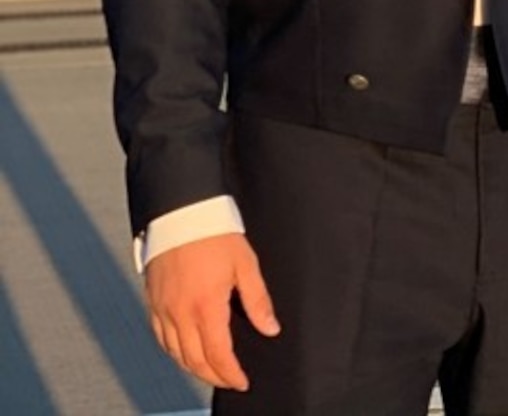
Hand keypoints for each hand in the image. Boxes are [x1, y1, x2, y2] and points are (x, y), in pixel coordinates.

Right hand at [144, 233, 279, 390]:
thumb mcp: (245, 264)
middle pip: (195, 361)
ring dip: (194, 368)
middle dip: (214, 376)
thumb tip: (270, 328)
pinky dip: (174, 353)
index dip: (231, 374)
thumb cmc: (214, 232)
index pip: (218, 355)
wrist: (181, 212)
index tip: (242, 381)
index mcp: (206, 306)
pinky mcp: (153, 303)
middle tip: (229, 380)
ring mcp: (163, 310)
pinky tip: (185, 352)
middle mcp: (181, 314)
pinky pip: (161, 339)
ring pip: (176, 354)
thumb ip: (258, 300)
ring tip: (211, 370)